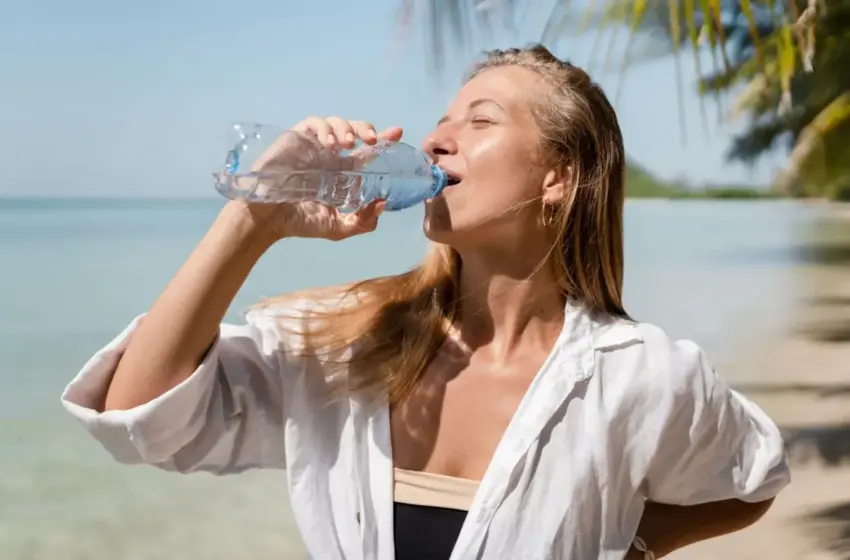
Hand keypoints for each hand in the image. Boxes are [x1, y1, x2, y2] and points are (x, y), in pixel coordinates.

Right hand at [231, 116, 403, 241]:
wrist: (268, 220)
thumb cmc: (300, 222)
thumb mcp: (338, 227)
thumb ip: (363, 221)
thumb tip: (383, 203)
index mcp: (342, 172)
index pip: (366, 152)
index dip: (383, 139)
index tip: (398, 133)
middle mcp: (329, 156)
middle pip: (353, 130)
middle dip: (366, 129)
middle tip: (372, 140)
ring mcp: (312, 146)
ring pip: (334, 122)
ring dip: (346, 128)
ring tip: (349, 144)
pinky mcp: (295, 139)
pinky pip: (313, 123)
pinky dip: (325, 128)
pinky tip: (330, 144)